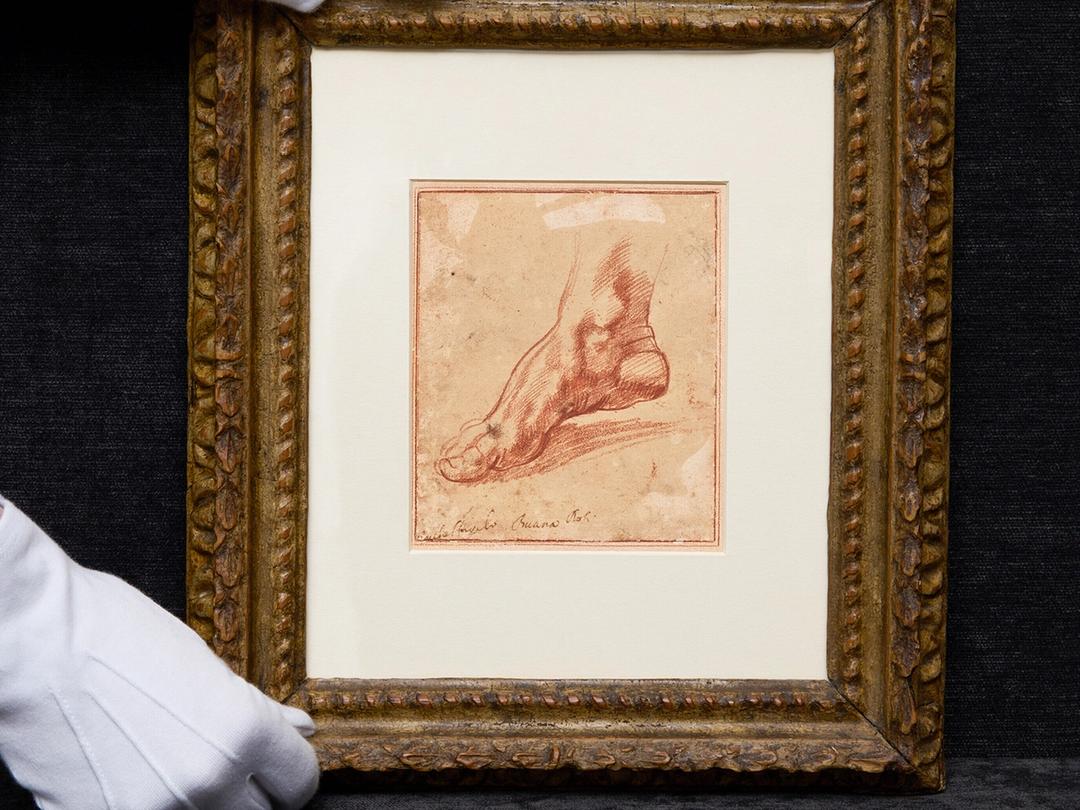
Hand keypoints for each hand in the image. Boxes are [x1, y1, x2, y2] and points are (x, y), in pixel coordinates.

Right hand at [0, 497, 318, 809]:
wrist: (33, 641)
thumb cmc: (115, 634)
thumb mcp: (204, 663)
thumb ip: (257, 709)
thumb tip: (297, 729)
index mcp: (243, 733)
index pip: (299, 783)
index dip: (289, 774)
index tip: (277, 769)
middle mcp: (206, 780)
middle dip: (248, 792)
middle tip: (226, 767)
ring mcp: (153, 809)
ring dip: (197, 801)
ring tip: (168, 762)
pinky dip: (144, 804)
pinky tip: (127, 771)